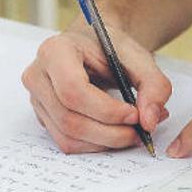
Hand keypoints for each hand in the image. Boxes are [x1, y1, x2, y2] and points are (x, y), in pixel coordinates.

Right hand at [22, 22, 171, 153]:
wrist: (94, 46)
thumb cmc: (112, 48)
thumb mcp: (139, 58)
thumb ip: (153, 85)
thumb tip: (150, 121)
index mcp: (56, 51)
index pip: (73, 90)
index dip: (105, 110)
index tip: (134, 114)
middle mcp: (38, 75)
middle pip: (69, 118)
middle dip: (109, 132)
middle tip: (139, 131)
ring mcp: (37, 98)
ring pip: (67, 136)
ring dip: (104, 142)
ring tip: (132, 133)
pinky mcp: (44, 116)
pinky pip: (66, 141)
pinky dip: (95, 145)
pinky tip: (115, 134)